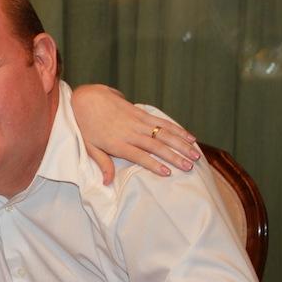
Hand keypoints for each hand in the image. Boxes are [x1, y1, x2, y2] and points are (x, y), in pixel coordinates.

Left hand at [71, 84, 199, 182]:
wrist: (87, 98)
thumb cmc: (86, 125)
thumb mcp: (89, 147)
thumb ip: (102, 163)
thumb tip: (107, 182)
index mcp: (117, 143)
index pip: (139, 155)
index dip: (154, 164)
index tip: (168, 173)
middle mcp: (130, 132)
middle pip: (156, 145)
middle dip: (174, 156)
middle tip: (189, 166)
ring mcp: (137, 121)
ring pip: (164, 133)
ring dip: (181, 144)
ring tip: (195, 154)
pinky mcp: (141, 113)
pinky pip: (162, 121)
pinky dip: (177, 129)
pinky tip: (189, 136)